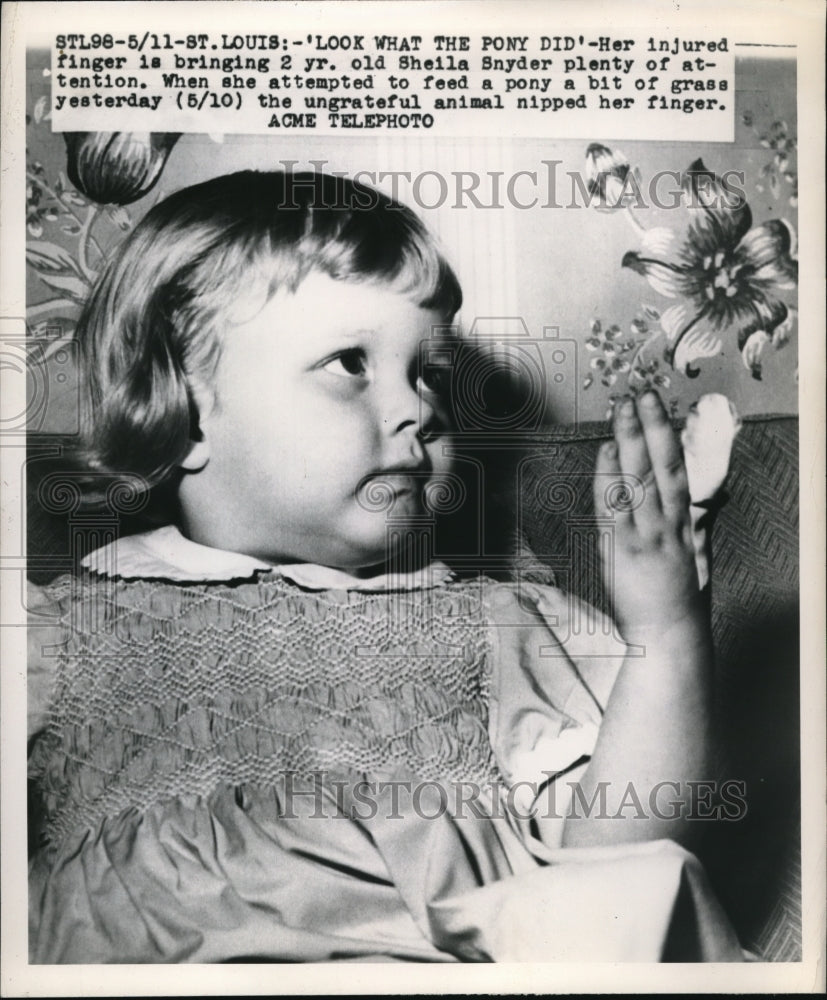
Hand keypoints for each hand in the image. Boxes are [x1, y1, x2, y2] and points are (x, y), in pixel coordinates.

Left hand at [594, 391, 704, 641]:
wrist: (669, 635)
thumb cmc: (681, 598)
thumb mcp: (697, 556)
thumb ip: (697, 524)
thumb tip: (702, 499)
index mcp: (685, 524)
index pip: (678, 472)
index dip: (670, 438)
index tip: (661, 410)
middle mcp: (667, 524)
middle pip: (661, 467)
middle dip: (652, 427)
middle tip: (642, 394)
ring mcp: (644, 536)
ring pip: (639, 479)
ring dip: (630, 441)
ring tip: (621, 410)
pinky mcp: (622, 551)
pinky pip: (613, 507)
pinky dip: (609, 477)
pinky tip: (606, 451)